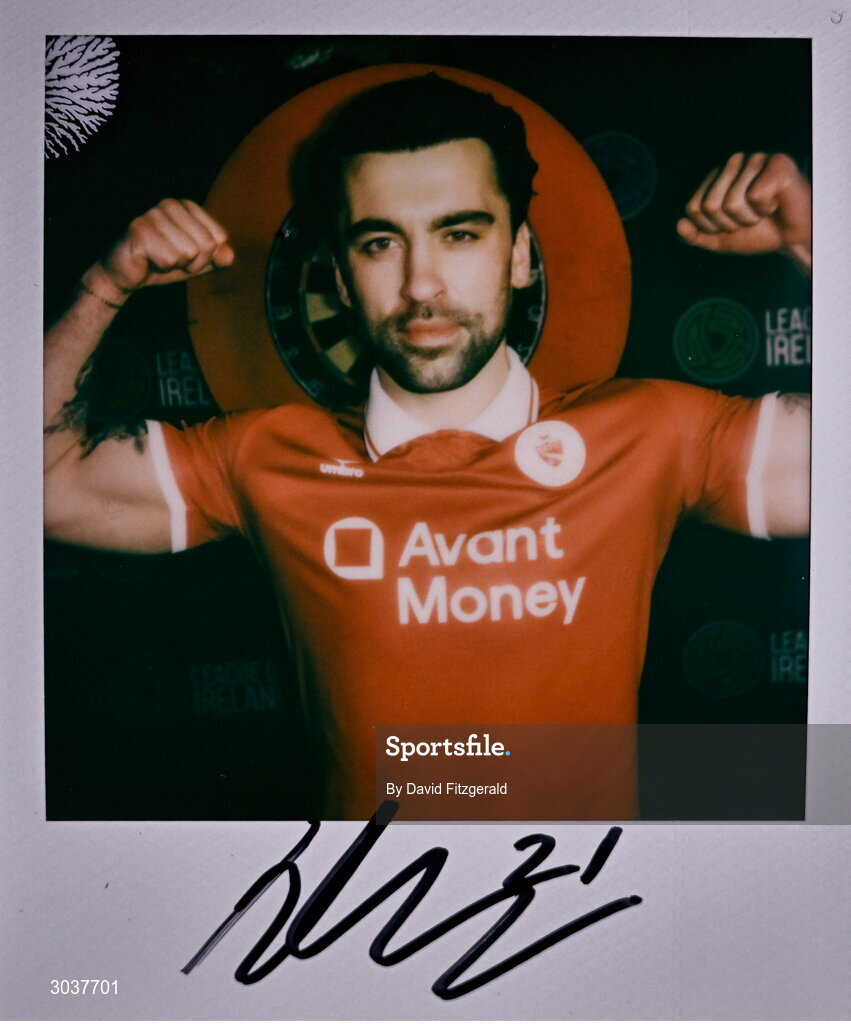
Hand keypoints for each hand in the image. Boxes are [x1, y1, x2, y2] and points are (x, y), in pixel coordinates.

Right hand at [90, 198, 234, 300]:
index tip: (186, 257)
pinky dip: (161, 267)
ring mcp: (154, 214)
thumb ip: (217, 259)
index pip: (219, 238)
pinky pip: (170, 259)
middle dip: (192, 264)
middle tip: (171, 261)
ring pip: (189, 253)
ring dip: (175, 266)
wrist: (126, 276)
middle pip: (207, 245)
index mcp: (188, 207)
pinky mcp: (140, 229)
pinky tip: (147, 260)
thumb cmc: (163, 264)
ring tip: (158, 259)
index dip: (206, 258)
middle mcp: (171, 204)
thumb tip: (229, 256)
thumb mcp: (197, 263)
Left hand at [676, 153, 810, 272]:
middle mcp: (733, 163)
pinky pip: (756, 196)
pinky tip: (777, 201)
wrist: (792, 238)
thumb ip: (696, 236)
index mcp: (716, 177)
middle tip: (750, 219)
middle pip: (710, 205)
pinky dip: (766, 209)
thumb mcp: (721, 240)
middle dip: (730, 224)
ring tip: (764, 211)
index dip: (712, 227)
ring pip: (732, 203)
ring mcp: (755, 159)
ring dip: (749, 218)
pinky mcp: (777, 162)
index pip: (693, 208)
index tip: (732, 224)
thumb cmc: (759, 232)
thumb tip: (679, 225)